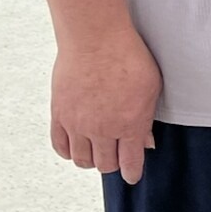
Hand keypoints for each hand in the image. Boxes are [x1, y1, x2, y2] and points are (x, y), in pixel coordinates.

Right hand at [51, 24, 161, 184]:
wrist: (94, 36)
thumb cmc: (128, 55)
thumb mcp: (151, 86)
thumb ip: (147, 117)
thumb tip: (146, 141)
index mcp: (129, 125)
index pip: (129, 164)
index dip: (131, 173)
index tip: (131, 175)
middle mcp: (102, 130)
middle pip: (105, 165)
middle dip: (113, 163)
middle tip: (115, 155)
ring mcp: (78, 124)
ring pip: (82, 160)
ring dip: (91, 159)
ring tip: (96, 149)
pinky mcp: (59, 114)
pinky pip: (60, 147)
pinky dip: (69, 151)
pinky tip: (76, 145)